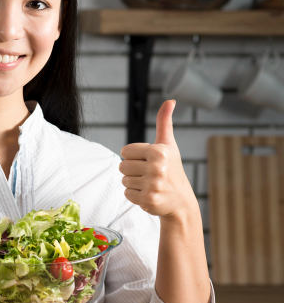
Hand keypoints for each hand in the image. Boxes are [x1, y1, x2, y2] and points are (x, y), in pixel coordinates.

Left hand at [119, 100, 197, 220]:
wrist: (181, 201)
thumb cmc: (172, 169)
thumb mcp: (169, 145)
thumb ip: (164, 122)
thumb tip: (169, 100)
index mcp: (159, 151)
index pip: (125, 151)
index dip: (134, 156)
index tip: (148, 161)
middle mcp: (157, 167)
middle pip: (122, 166)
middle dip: (132, 170)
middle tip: (149, 175)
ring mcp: (153, 185)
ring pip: (124, 180)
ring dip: (134, 183)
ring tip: (150, 184)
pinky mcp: (148, 200)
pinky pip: (127, 194)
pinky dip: (135, 196)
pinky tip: (149, 194)